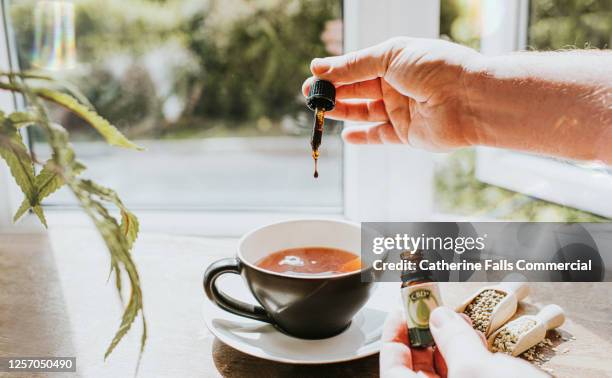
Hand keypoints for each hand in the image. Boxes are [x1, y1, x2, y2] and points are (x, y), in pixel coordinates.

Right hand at [302, 38, 482, 150]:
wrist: (469, 99)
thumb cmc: (435, 68)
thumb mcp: (389, 56)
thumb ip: (354, 64)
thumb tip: (319, 67)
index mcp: (395, 61)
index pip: (358, 66)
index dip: (335, 72)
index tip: (313, 77)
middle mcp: (397, 85)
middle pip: (358, 90)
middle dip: (333, 92)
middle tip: (310, 96)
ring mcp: (401, 110)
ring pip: (364, 112)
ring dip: (342, 111)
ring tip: (321, 111)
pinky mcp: (406, 134)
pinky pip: (378, 136)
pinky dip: (362, 137)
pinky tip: (345, 135)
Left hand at [380, 306, 546, 377]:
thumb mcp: (476, 369)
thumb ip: (453, 340)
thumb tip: (439, 318)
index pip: (393, 367)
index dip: (394, 336)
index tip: (402, 310)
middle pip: (418, 368)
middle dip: (424, 335)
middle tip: (429, 309)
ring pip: (444, 372)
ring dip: (447, 342)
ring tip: (455, 320)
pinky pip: (467, 376)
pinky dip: (467, 356)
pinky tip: (474, 338)